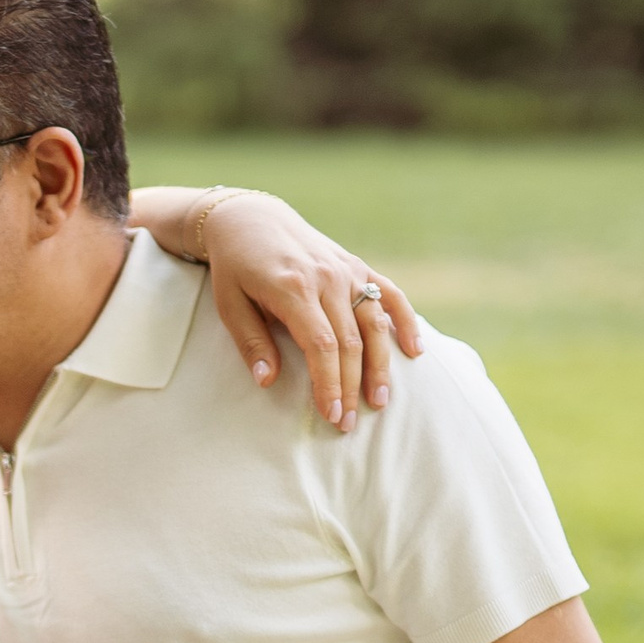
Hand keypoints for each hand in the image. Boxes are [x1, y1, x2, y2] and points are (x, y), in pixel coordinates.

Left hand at [199, 193, 424, 431]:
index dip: (329, 383)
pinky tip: (414, 351)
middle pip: (349, 342)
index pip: (321, 346)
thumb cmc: (235, 267)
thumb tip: (267, 382)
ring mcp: (346, 270)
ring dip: (380, 365)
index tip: (331, 414)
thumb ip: (251, 342)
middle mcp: (326, 278)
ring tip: (380, 401)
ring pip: (374, 323)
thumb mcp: (229, 304)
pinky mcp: (357, 266)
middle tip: (348, 423)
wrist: (251, 218)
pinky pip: (390, 294)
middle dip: (351, 386)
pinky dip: (406, 321)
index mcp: (293, 288)